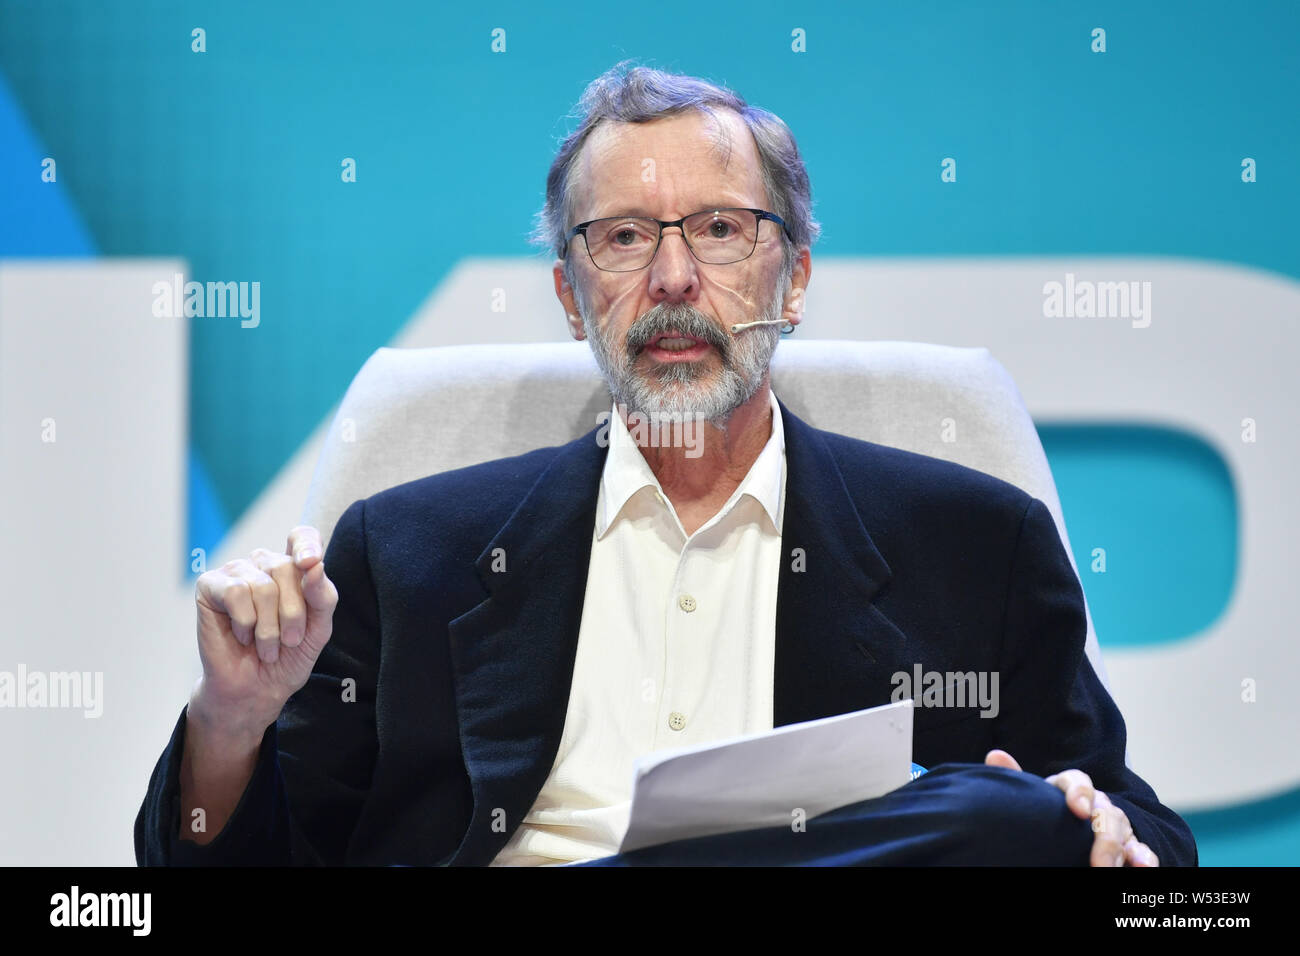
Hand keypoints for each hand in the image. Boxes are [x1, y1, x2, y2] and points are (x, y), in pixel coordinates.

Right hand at [191, 525, 339, 740]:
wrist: (256, 688)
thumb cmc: (288, 656)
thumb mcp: (318, 628)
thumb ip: (323, 596)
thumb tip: (315, 564)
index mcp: (293, 568)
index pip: (302, 536)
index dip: (307, 544)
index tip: (310, 563)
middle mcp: (264, 564)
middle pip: (286, 567)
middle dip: (292, 613)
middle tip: (288, 640)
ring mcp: (236, 571)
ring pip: (262, 585)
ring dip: (268, 627)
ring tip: (266, 645)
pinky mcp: (210, 585)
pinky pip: (236, 592)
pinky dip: (245, 622)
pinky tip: (242, 635)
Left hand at [984, 749, 1158, 866]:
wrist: (1068, 829)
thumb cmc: (1047, 812)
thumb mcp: (1034, 798)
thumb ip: (1019, 780)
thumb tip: (995, 755)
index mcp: (1071, 788)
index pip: (1077, 782)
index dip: (1079, 793)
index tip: (1077, 809)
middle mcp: (1098, 804)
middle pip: (1106, 813)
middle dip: (1104, 839)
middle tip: (1099, 863)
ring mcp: (1116, 825)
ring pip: (1123, 832)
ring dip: (1123, 851)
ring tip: (1120, 868)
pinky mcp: (1130, 845)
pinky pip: (1141, 849)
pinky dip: (1144, 857)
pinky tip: (1143, 868)